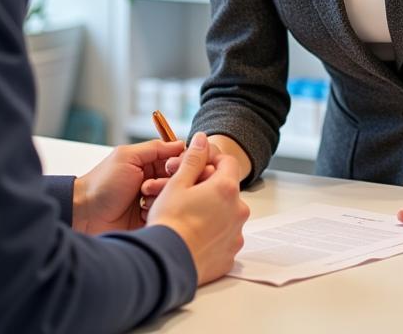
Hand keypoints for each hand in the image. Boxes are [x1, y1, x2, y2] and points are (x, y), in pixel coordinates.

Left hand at [72, 138, 185, 234]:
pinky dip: (154, 213)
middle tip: (145, 188)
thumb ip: (154, 148)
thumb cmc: (102, 182)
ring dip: (158, 199)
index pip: (175, 159)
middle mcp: (151, 179)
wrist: (85, 213)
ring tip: (141, 201)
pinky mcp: (148, 218)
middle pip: (175, 179)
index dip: (177, 163)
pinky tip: (141, 214)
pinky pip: (162, 214)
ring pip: (170, 198)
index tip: (171, 169)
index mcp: (148, 162)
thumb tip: (180, 143)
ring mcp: (150, 200)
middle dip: (164, 184)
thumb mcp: (127, 157)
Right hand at [148, 131, 249, 284]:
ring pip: (227, 215)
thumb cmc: (169, 222)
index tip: (197, 167)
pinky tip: (192, 236)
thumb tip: (202, 140)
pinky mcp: (229, 257)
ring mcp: (235, 236)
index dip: (212, 161)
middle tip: (186, 194)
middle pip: (228, 190)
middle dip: (210, 188)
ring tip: (187, 217)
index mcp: (227, 189)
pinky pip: (224, 239)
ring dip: (212, 212)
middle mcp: (238, 212)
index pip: (229, 163)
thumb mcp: (177, 183)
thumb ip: (193, 159)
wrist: (164, 263)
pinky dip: (212, 235)